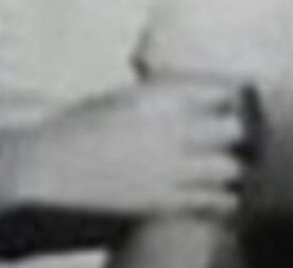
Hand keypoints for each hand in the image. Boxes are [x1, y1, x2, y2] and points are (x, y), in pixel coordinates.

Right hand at [21, 78, 243, 218]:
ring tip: (233, 167)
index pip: (218, 91)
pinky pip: (215, 200)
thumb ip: (153, 94)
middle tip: (240, 134)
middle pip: (233, 130)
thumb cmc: (77, 127)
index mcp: (158, 97)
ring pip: (230, 168)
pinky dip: (224, 198)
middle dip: (238, 132)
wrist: (52, 168)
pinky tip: (224, 196)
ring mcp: (172, 168)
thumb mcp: (118, 97)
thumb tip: (179, 91)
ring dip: (233, 166)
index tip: (238, 97)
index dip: (231, 95)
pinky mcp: (167, 200)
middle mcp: (172, 129)